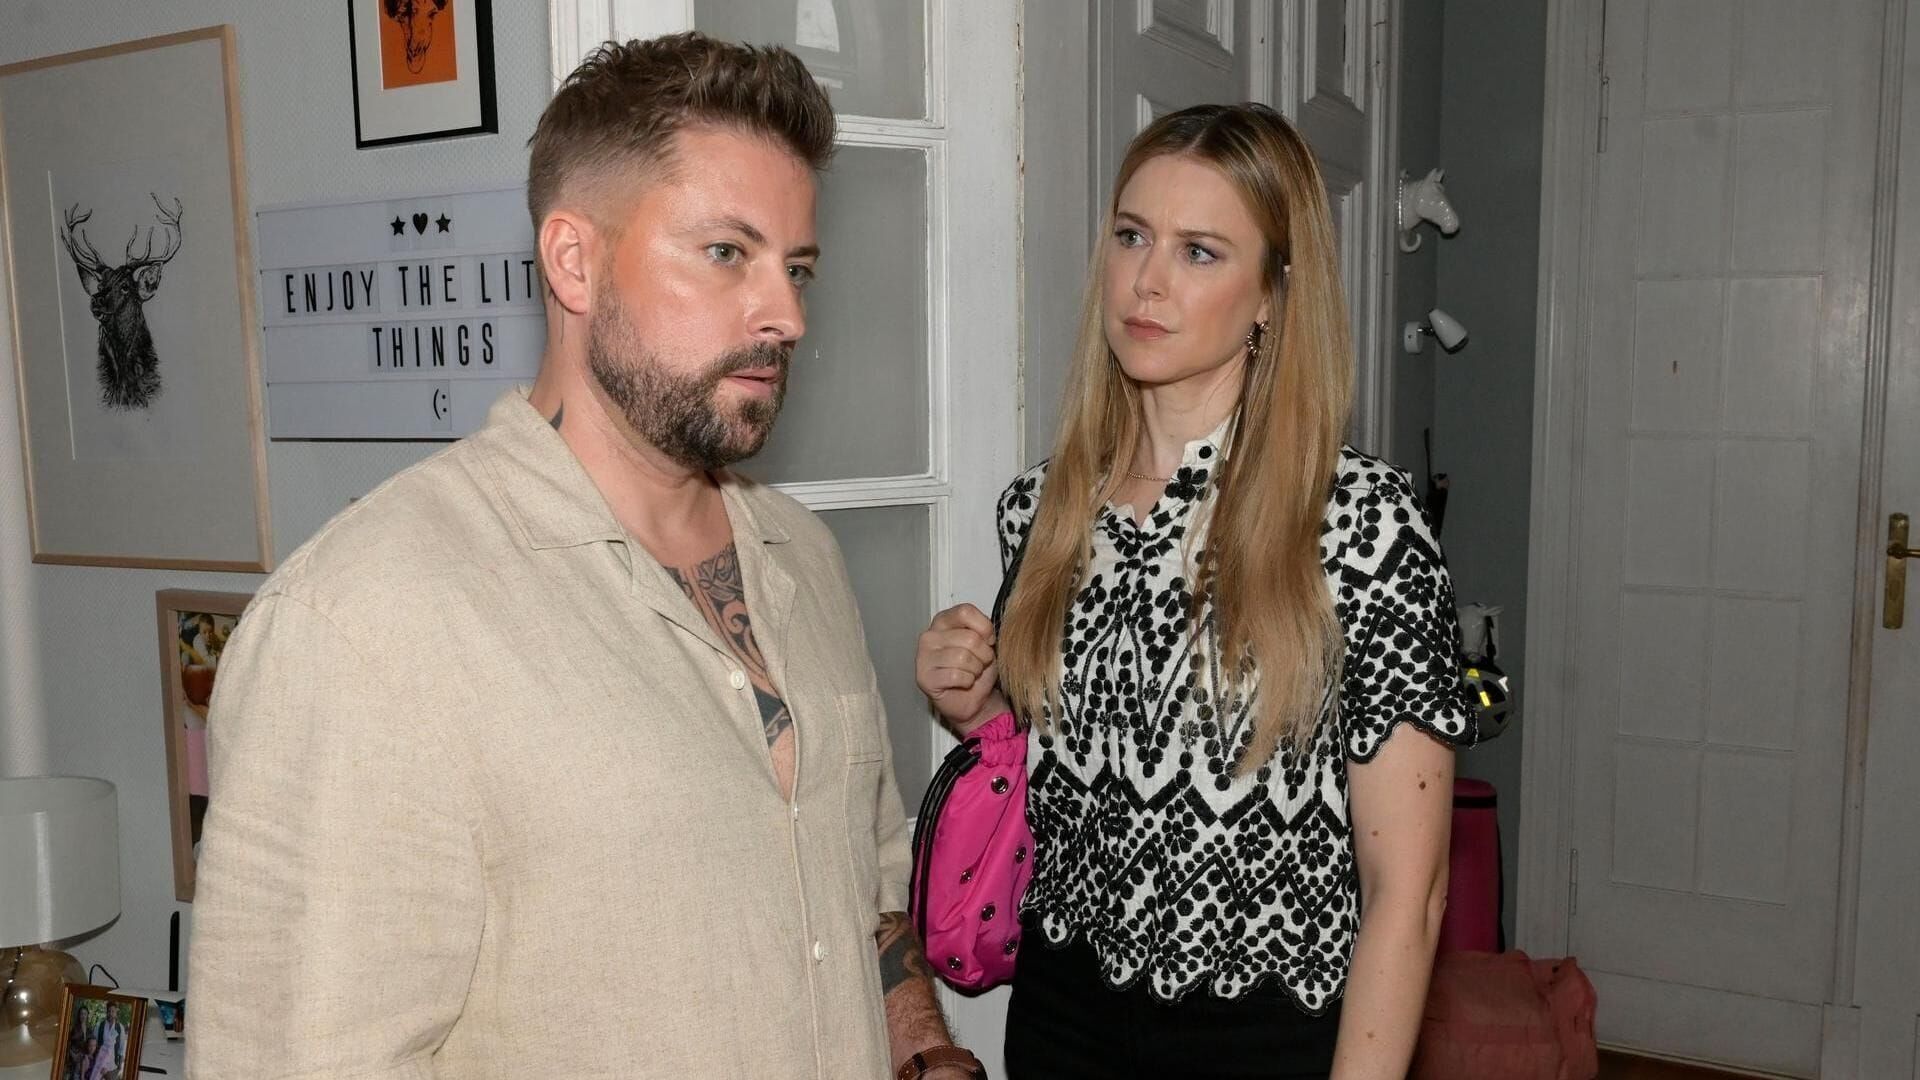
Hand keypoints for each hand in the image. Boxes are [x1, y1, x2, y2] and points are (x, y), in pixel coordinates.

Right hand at [915, 604, 1006, 735]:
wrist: (971, 699)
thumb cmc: (975, 668)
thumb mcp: (985, 642)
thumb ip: (983, 629)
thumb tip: (986, 632)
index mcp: (943, 621)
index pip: (965, 612)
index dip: (985, 627)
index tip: (988, 640)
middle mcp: (929, 636)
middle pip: (969, 638)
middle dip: (984, 654)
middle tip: (980, 662)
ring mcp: (924, 657)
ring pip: (964, 657)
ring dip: (976, 669)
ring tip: (971, 673)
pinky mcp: (924, 678)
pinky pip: (956, 676)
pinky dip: (967, 681)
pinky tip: (963, 683)